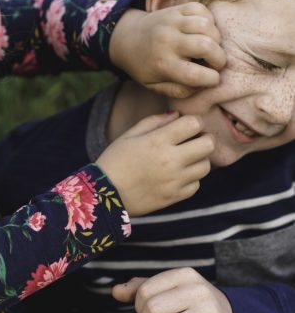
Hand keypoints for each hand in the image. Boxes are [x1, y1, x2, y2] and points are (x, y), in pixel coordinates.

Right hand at [96, 112, 213, 215]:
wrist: (104, 196)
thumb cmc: (114, 160)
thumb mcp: (129, 135)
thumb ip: (154, 121)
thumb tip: (176, 115)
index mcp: (158, 141)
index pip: (194, 123)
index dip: (193, 122)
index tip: (186, 127)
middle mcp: (170, 160)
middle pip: (208, 145)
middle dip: (203, 139)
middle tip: (193, 142)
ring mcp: (174, 181)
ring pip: (205, 166)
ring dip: (198, 160)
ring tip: (185, 160)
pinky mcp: (174, 197)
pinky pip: (196, 185)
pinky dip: (191, 180)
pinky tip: (177, 176)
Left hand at [109, 4, 226, 98]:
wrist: (127, 39)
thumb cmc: (145, 67)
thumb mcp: (155, 86)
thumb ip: (178, 90)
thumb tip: (202, 86)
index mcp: (163, 64)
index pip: (195, 75)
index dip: (212, 79)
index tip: (213, 79)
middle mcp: (167, 41)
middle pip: (206, 46)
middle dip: (219, 58)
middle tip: (215, 63)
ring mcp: (171, 22)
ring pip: (206, 25)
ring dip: (215, 38)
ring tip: (210, 46)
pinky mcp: (175, 9)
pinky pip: (200, 9)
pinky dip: (208, 20)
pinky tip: (204, 31)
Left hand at [112, 268, 235, 312]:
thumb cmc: (188, 303)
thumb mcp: (167, 289)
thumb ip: (140, 288)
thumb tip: (115, 291)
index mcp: (185, 275)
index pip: (144, 291)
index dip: (139, 306)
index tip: (148, 311)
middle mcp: (199, 290)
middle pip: (152, 310)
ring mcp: (210, 312)